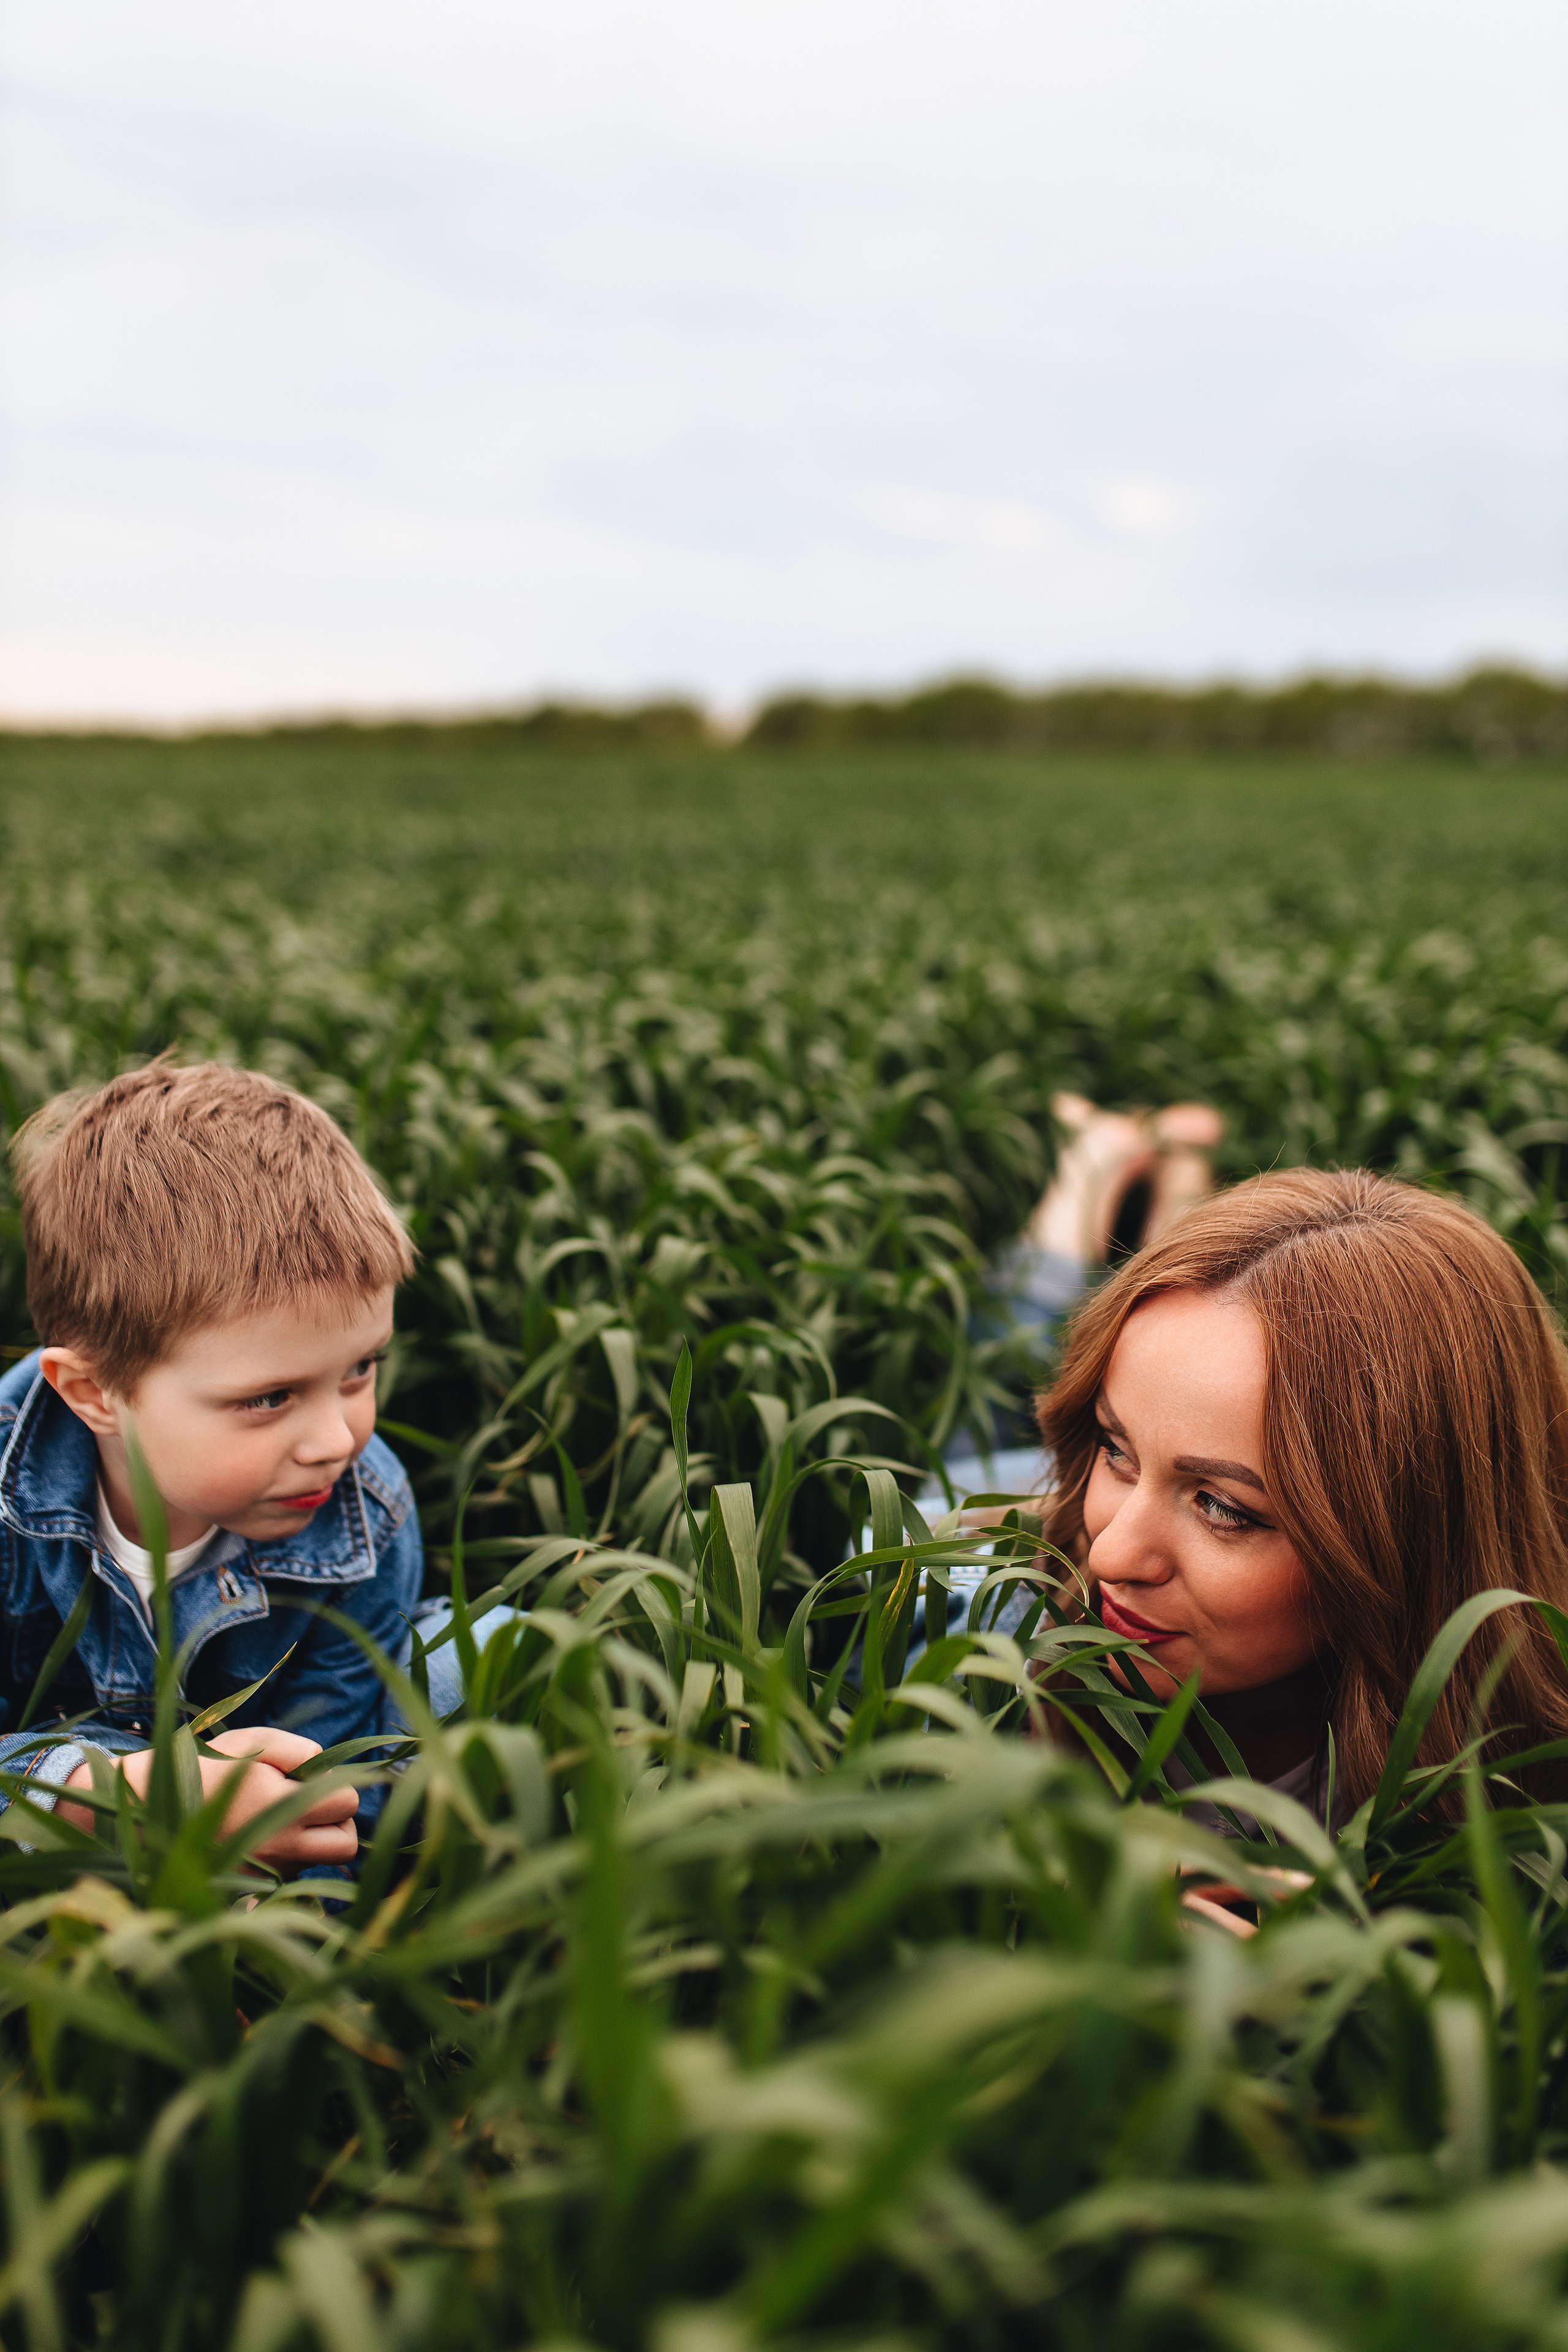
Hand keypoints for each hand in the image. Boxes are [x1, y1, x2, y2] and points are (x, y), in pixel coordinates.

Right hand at [58, 1725, 358, 1871]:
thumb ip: (299, 1749)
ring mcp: (265, 1873)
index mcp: (282, 1805)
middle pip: (345, 1847)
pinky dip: (285, 1868)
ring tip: (277, 1823)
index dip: (338, 1787)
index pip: (347, 1803)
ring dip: (310, 1846)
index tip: (312, 1782)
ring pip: (316, 1865)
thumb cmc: (205, 1767)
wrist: (150, 1808)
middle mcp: (278, 1846)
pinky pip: (287, 1884)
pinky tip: (263, 1847)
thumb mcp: (251, 1741)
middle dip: (338, 1825)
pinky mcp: (249, 1893)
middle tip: (312, 1809)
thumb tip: (327, 1766)